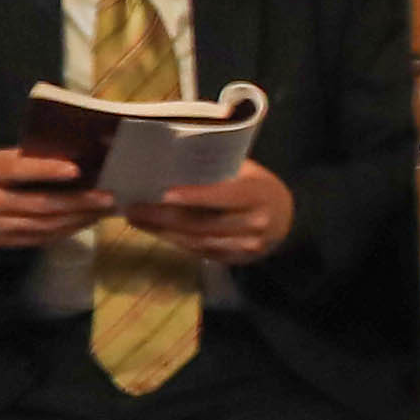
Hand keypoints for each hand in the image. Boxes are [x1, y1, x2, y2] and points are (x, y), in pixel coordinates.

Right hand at [0, 144, 114, 247]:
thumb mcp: (6, 157)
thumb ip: (33, 158)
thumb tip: (82, 160)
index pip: (17, 170)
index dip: (46, 170)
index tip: (76, 170)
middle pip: (38, 204)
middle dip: (76, 202)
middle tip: (106, 197)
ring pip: (43, 225)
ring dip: (78, 219)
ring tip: (102, 211)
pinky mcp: (0, 242)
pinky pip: (41, 238)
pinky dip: (67, 230)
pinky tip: (85, 221)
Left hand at [129, 160, 296, 267]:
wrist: (285, 219)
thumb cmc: (256, 186)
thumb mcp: (247, 171)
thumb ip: (218, 168)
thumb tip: (171, 159)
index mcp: (258, 193)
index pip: (224, 195)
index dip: (194, 196)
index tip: (164, 194)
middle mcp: (254, 223)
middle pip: (202, 223)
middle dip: (163, 217)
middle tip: (133, 207)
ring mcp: (246, 246)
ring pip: (197, 241)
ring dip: (162, 231)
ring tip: (137, 219)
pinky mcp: (235, 260)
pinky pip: (200, 252)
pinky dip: (175, 241)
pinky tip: (157, 230)